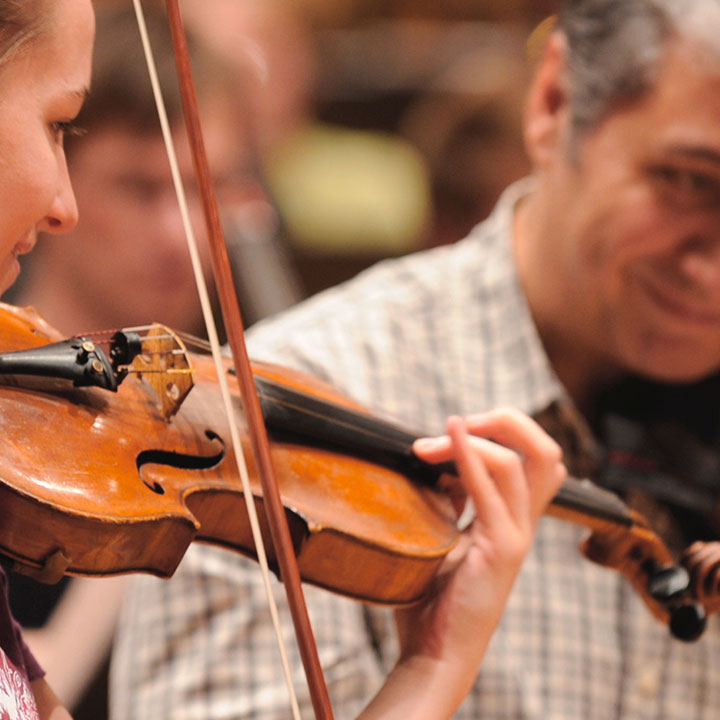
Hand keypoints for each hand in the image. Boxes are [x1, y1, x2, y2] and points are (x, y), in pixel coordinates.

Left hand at [359, 410, 564, 718]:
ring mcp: (517, 535)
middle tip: (456, 422)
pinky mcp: (502, 550)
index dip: (495, 430)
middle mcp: (521, 522)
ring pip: (527, 461)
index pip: (529, 456)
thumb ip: (450, 498)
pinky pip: (492, 490)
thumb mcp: (441, 533)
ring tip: (440, 435)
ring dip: (480, 435)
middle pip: (544, 451)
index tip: (443, 433)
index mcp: (510, 516)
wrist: (434, 652)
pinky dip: (471, 454)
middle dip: (505, 421)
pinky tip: (451, 435)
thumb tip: (436, 459)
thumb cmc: (432, 596)